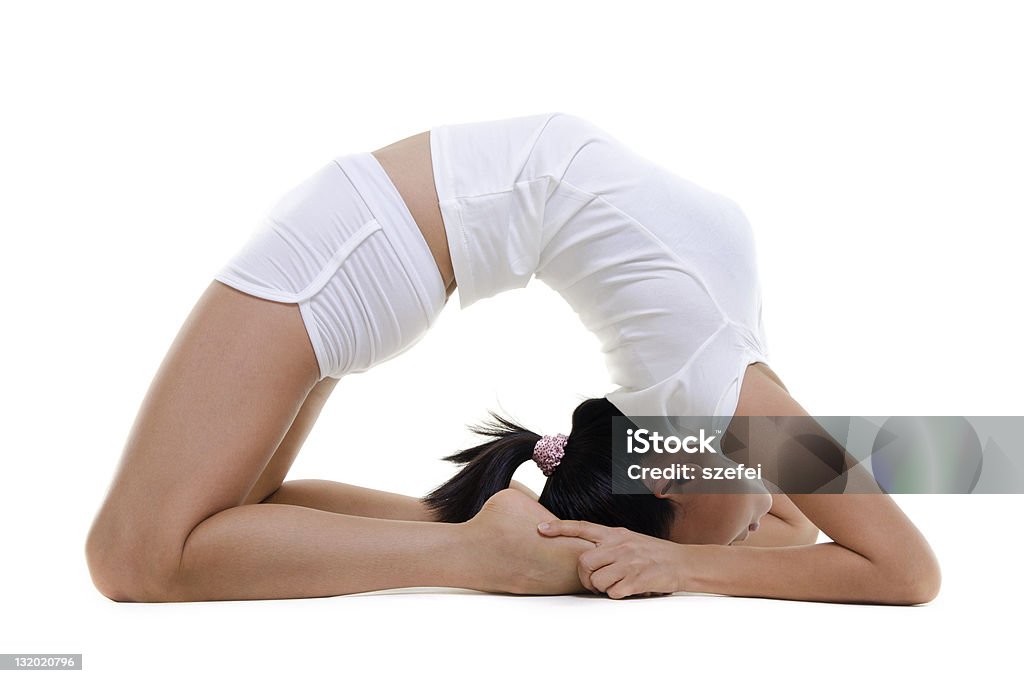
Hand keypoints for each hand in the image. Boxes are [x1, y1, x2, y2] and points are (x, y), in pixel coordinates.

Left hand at [537, 520, 683, 598]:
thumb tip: (583, 556)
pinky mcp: (638, 579)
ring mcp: (629, 562)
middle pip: (584, 561)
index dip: (559, 528)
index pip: (582, 527)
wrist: (683, 563)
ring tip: (615, 585)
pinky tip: (629, 589)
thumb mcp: (629, 540)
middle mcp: (620, 545)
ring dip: (602, 588)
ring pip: (597, 580)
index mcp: (615, 534)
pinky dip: (618, 594)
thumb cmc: (653, 553)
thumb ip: (607, 544)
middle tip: (595, 582)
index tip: (541, 530)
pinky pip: (614, 593)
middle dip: (585, 576)